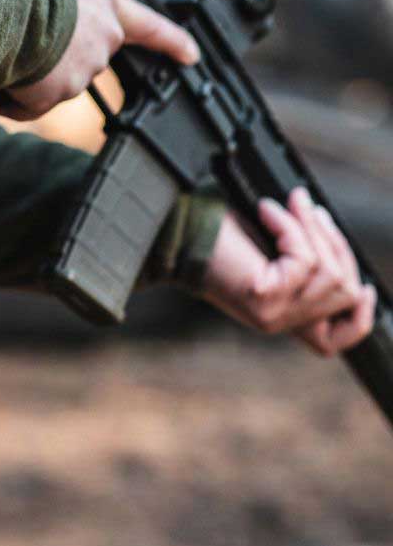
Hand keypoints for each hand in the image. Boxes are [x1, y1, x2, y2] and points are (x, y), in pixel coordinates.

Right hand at [0, 0, 200, 120]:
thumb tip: (35, 10)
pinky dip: (11, 100)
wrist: (9, 0)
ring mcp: (81, 72)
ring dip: (27, 77)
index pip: (148, 26)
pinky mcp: (55, 95)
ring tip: (5, 49)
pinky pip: (29, 107)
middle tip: (25, 42)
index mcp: (105, 4)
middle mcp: (102, 41)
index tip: (192, 56)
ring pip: (49, 84)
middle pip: (81, 60)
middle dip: (55, 59)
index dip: (171, 41)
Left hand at [201, 186, 375, 355]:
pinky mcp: (263, 298)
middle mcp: (278, 322)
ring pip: (329, 273)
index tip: (368, 290)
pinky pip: (303, 260)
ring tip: (291, 204)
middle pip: (343, 292)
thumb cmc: (219, 239)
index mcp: (282, 316)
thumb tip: (334, 238)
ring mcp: (271, 315)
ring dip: (313, 230)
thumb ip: (304, 259)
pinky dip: (291, 228)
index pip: (331, 340)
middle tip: (310, 210)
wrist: (178, 236)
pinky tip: (268, 211)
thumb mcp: (271, 253)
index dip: (360, 319)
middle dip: (335, 244)